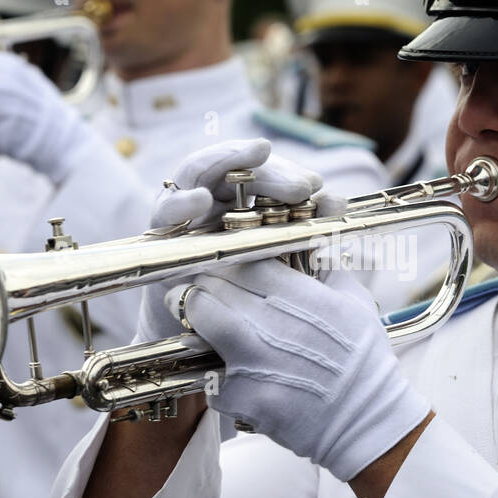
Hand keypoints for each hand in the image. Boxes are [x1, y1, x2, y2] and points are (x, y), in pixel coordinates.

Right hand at [136, 137, 330, 344]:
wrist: (204, 340)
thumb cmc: (246, 297)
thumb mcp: (283, 263)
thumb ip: (308, 231)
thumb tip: (337, 200)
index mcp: (240, 202)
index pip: (263, 173)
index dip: (288, 173)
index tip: (316, 186)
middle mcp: (210, 200)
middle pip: (233, 167)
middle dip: (268, 170)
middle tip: (300, 185)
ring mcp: (183, 213)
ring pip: (198, 171)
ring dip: (226, 161)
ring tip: (255, 158)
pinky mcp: (160, 235)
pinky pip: (165, 209)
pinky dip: (182, 201)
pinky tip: (202, 200)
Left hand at [164, 261, 429, 481]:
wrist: (367, 421)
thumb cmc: (365, 362)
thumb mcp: (358, 302)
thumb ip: (329, 267)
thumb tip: (311, 244)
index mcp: (300, 296)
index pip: (242, 261)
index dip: (227, 262)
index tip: (224, 268)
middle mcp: (272, 324)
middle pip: (213, 286)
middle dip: (205, 287)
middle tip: (206, 292)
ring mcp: (253, 361)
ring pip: (201, 322)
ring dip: (198, 319)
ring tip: (203, 321)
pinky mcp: (242, 396)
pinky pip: (209, 374)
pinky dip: (215, 375)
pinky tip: (230, 375)